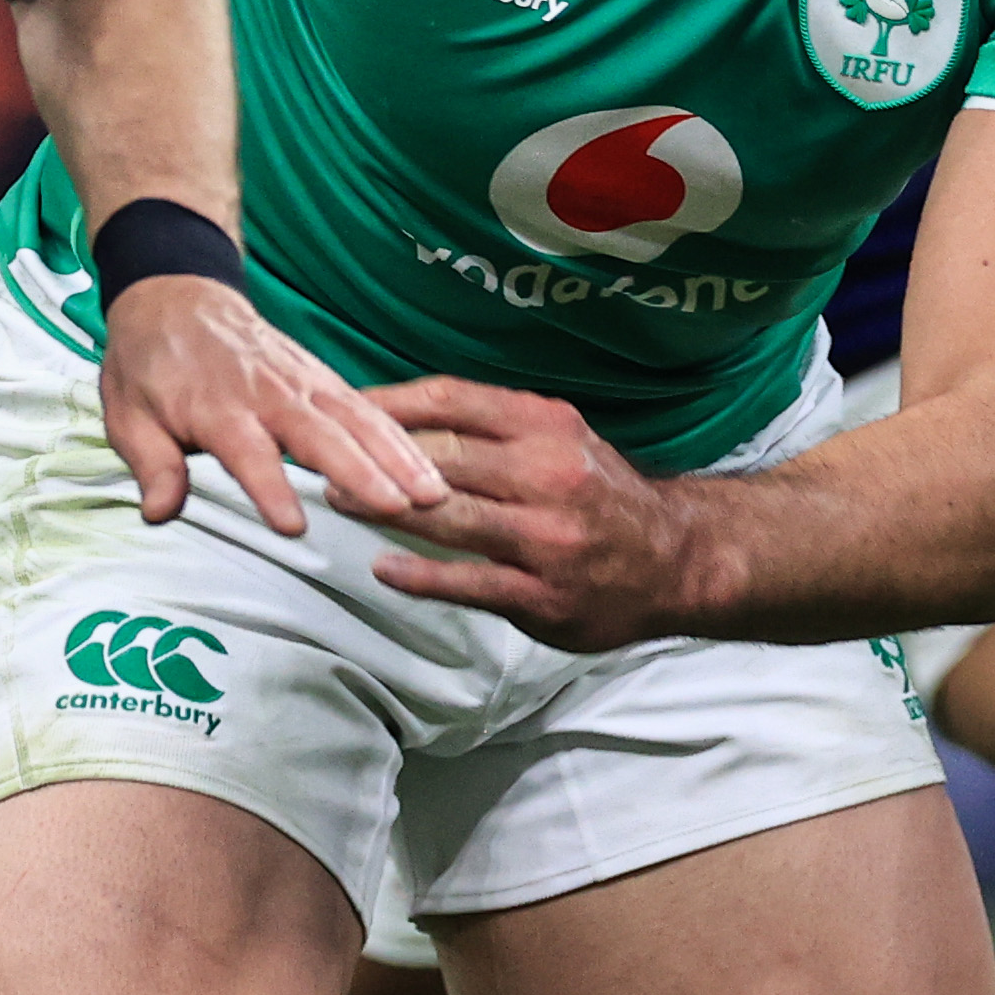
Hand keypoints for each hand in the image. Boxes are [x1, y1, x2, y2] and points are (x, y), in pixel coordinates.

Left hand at [98, 275, 441, 539]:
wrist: (174, 296)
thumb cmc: (151, 364)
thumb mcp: (127, 414)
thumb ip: (151, 465)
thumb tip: (159, 511)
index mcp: (216, 405)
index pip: (247, 451)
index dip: (270, 487)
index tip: (294, 525)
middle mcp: (266, 391)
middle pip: (320, 434)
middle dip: (361, 471)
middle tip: (398, 507)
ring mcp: (300, 380)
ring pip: (355, 418)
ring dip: (396, 455)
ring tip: (430, 493)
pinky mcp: (320, 377)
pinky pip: (366, 408)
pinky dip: (399, 436)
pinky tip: (427, 467)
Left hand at [361, 378, 703, 652]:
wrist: (675, 559)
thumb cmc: (600, 493)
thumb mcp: (561, 437)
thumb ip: (495, 426)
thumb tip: (404, 414)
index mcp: (546, 426)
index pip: (453, 401)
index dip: (389, 402)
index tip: (341, 404)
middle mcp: (548, 474)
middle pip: (442, 457)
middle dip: (372, 457)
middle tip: (318, 457)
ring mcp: (546, 537)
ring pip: (450, 517)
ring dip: (383, 509)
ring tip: (336, 503)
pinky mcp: (543, 594)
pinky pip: (471, 582)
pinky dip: (422, 575)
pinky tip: (383, 568)